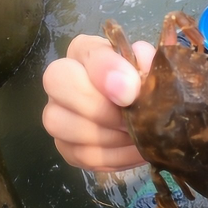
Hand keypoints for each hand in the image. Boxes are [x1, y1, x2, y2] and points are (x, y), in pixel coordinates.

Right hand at [42, 34, 154, 171]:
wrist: (149, 115)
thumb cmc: (144, 84)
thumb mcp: (149, 67)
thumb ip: (146, 61)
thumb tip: (141, 66)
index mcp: (85, 52)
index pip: (84, 51)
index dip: (107, 72)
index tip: (130, 92)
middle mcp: (62, 79)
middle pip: (58, 84)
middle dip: (99, 107)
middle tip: (132, 120)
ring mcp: (58, 114)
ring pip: (61, 124)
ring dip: (107, 136)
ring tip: (138, 137)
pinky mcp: (66, 147)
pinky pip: (82, 155)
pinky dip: (115, 157)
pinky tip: (136, 151)